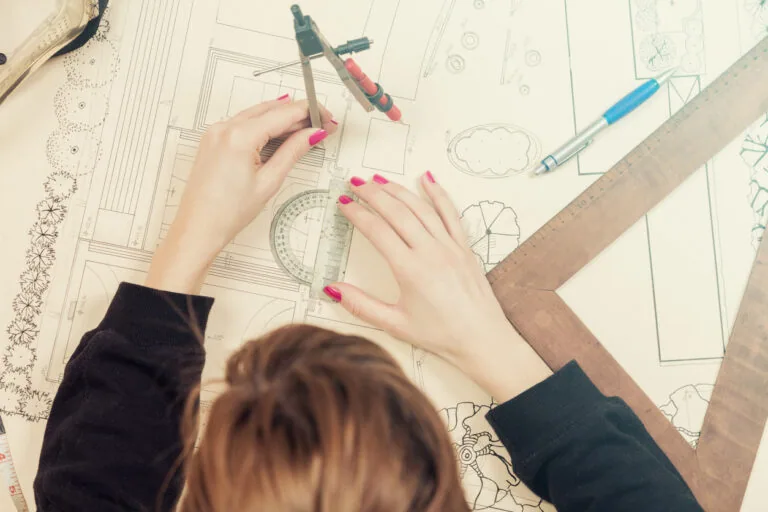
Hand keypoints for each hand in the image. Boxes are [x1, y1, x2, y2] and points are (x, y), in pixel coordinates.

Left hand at [146, 97, 337, 293]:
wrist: (198, 228)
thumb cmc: (227, 212)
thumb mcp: (269, 181)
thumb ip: (293, 151)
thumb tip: (312, 134)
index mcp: (239, 136)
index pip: (283, 113)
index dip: (310, 112)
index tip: (327, 117)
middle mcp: (224, 128)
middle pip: (270, 109)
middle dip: (298, 114)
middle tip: (322, 124)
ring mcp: (215, 132)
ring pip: (256, 114)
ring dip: (281, 118)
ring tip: (305, 130)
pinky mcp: (212, 140)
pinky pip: (242, 123)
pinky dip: (263, 125)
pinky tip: (279, 135)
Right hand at [327, 172, 550, 400]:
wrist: (482, 339)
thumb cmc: (440, 335)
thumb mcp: (394, 324)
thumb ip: (360, 305)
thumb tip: (331, 289)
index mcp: (410, 270)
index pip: (377, 231)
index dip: (357, 213)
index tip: (343, 203)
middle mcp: (430, 252)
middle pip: (397, 212)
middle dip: (373, 194)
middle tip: (354, 182)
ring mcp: (450, 247)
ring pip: (421, 208)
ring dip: (398, 190)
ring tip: (379, 180)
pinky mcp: (464, 247)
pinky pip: (450, 213)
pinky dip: (438, 194)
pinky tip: (427, 179)